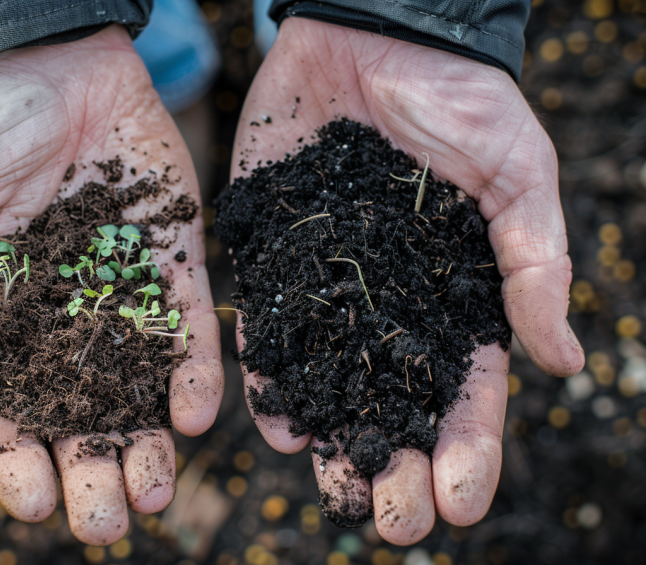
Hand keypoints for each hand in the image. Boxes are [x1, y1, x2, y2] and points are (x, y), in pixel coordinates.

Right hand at [0, 26, 222, 544]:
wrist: (50, 60)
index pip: (6, 407)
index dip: (19, 460)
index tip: (37, 504)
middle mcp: (63, 320)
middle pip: (78, 413)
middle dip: (93, 470)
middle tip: (108, 524)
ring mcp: (121, 293)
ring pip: (137, 386)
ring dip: (149, 441)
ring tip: (156, 493)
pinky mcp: (172, 261)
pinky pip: (186, 326)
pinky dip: (193, 371)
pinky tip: (197, 416)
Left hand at [232, 18, 583, 542]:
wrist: (372, 35)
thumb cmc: (460, 99)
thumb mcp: (519, 176)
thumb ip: (535, 265)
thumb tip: (564, 362)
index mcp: (454, 295)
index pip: (466, 389)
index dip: (468, 448)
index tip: (461, 501)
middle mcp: (389, 305)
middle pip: (394, 402)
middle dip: (395, 462)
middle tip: (392, 519)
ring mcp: (331, 286)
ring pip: (331, 380)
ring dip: (329, 435)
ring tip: (328, 477)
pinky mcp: (278, 256)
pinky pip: (273, 326)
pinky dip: (272, 373)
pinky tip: (274, 416)